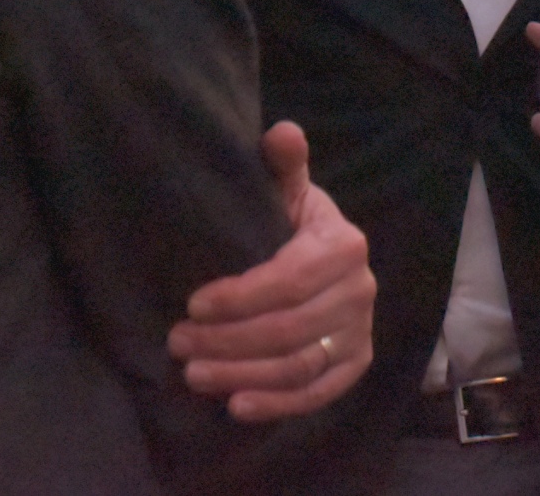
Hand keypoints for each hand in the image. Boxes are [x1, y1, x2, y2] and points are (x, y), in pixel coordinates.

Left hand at [166, 121, 375, 420]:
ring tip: (192, 374)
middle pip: (290, 330)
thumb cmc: (293, 224)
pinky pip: (318, 393)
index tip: (192, 304)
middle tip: (177, 342)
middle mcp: (361, 291)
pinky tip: (236, 407)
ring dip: (242, 375)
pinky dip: (278, 405)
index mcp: (344, 245)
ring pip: (299, 365)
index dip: (240, 297)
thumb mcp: (287, 190)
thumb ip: (282, 164)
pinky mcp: (355, 364)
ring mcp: (361, 332)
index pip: (289, 280)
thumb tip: (281, 131)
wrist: (328, 256)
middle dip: (228, 341)